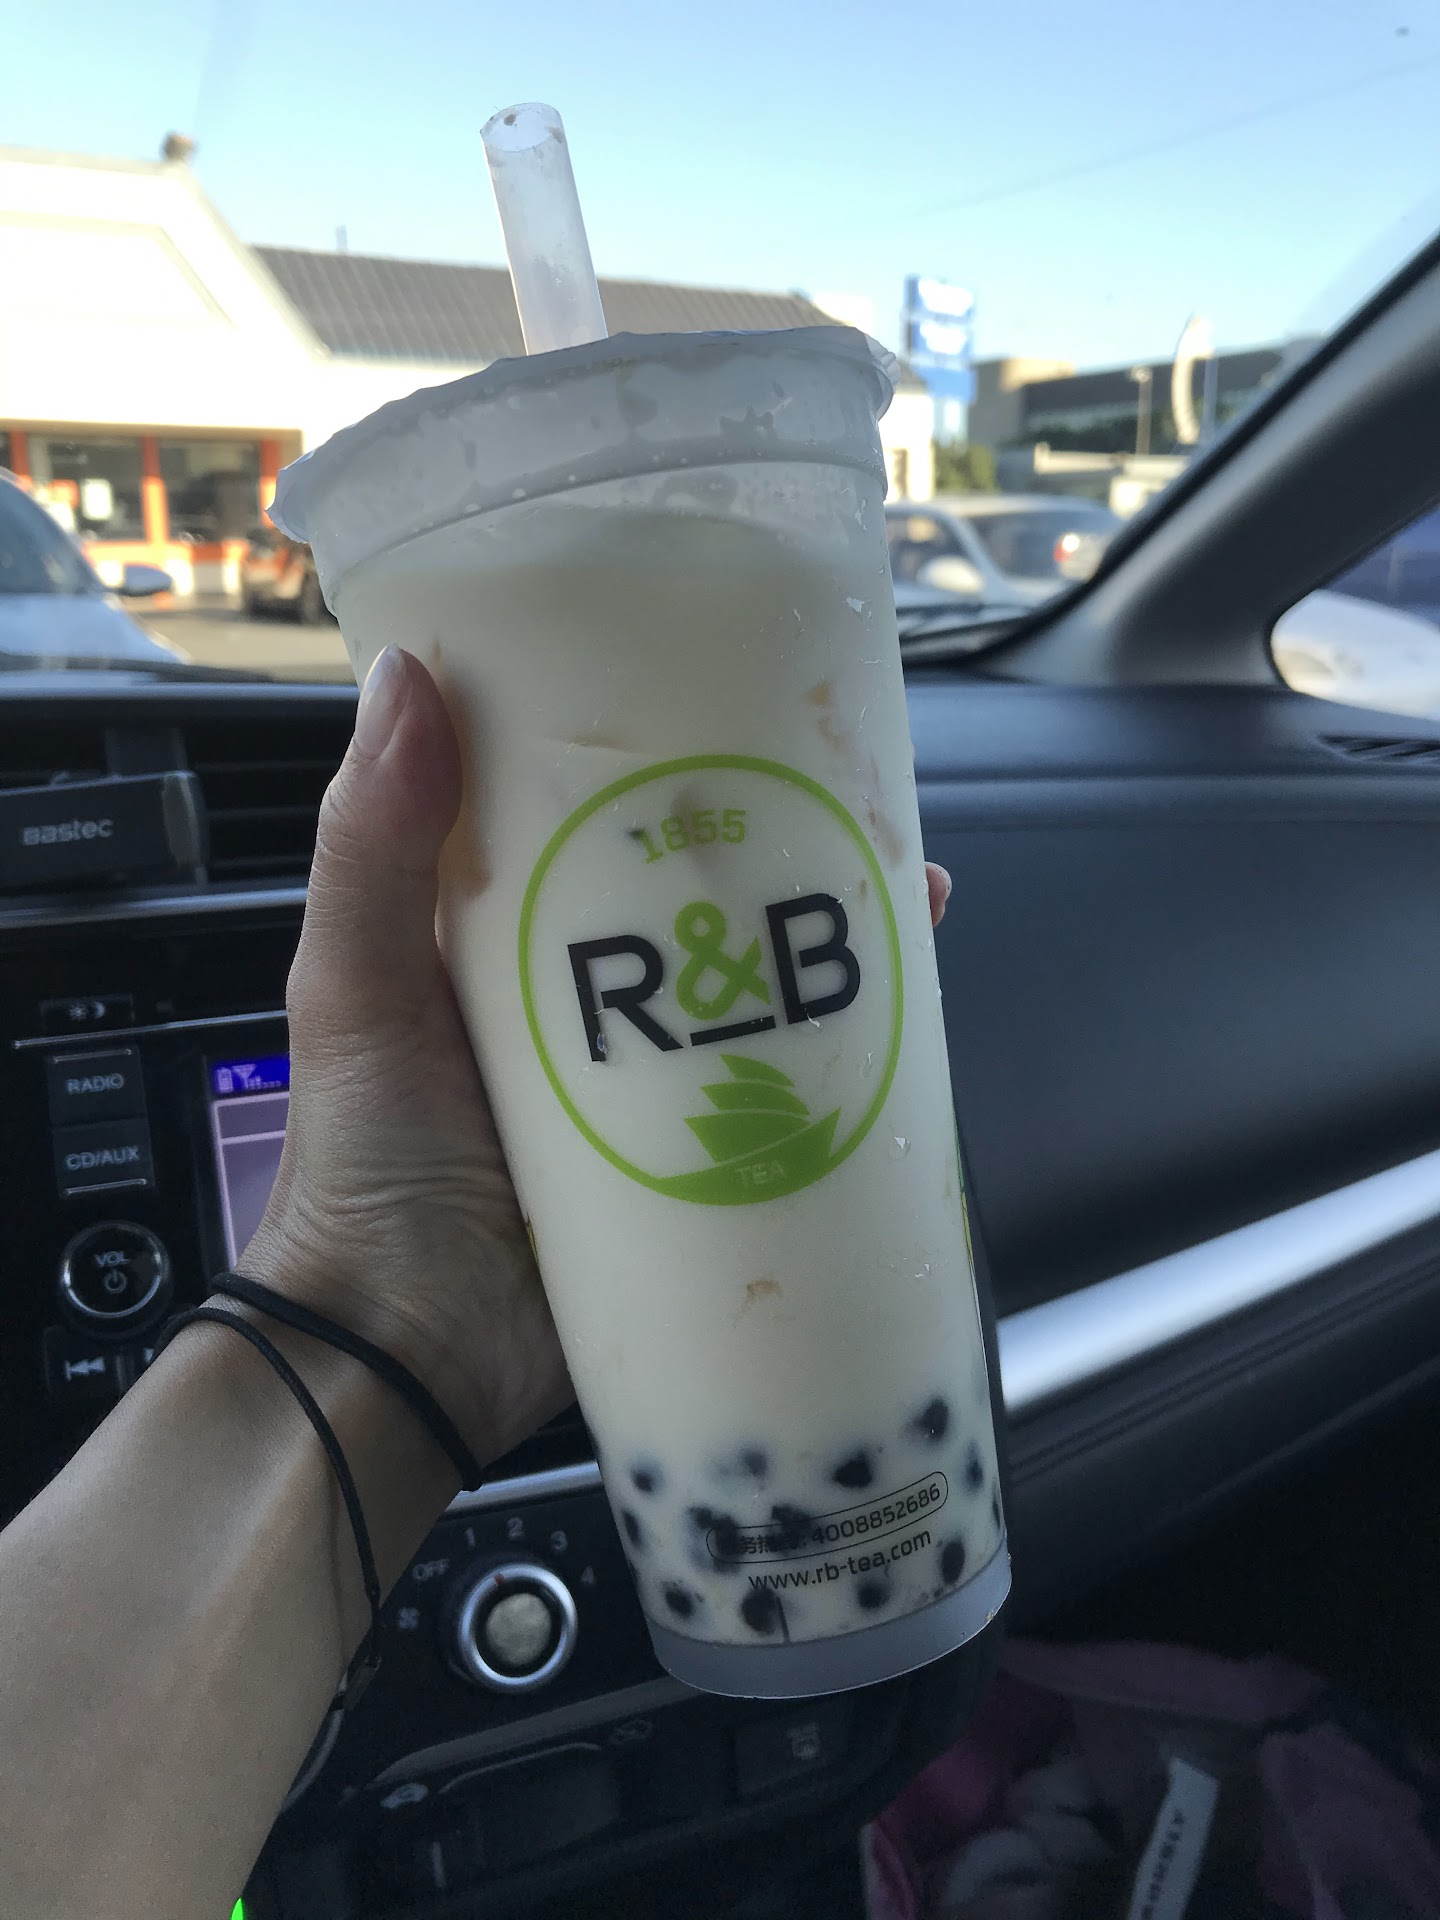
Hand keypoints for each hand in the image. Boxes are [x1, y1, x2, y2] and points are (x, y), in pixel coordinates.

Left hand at [244, 647, 955, 1468]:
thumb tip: (410, 675)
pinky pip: (783, 1091)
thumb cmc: (363, 1162)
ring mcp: (650, 1077)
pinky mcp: (699, 1156)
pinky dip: (846, 1054)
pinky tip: (905, 1019)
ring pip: (757, 982)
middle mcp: (586, 993)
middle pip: (696, 893)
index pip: (585, 816)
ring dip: (832, 936)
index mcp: (500, 934)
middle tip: (850, 790)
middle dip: (777, 838)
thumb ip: (371, 844)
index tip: (721, 686)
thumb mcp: (354, 985)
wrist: (406, 1353)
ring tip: (907, 889)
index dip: (650, 749)